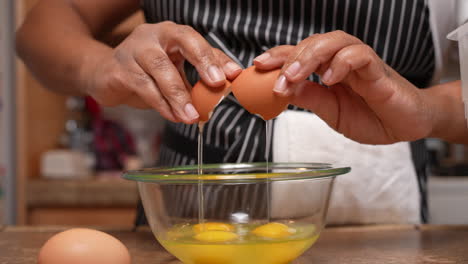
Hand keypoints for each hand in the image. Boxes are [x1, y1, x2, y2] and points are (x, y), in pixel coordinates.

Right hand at [83, 21, 241, 122]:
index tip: (231, 75)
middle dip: (202, 61)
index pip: (197, 40)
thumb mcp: (175, 70)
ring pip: (160, 68)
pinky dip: (161, 104)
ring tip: (192, 115)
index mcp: (170, 34)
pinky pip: (144, 86)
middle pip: (181, 40)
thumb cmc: (145, 72)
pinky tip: (173, 116)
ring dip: (179, 95)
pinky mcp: (118, 69)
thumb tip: (226, 87)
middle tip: (216, 83)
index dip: (215, 57)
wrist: (104, 76)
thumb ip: (199, 76)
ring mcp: (133, 50)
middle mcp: (152, 36)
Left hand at [254, 30, 433, 143]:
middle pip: (313, 42)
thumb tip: (279, 90)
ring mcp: (361, 64)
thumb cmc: (371, 117)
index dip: (278, 56)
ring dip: (309, 57)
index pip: (300, 54)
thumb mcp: (330, 111)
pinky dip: (341, 63)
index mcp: (329, 70)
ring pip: (335, 41)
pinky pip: (360, 55)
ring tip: (294, 77)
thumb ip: (308, 98)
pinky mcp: (378, 71)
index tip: (258, 65)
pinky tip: (329, 78)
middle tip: (276, 79)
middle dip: (289, 58)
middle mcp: (342, 61)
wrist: (406, 126)